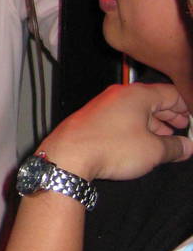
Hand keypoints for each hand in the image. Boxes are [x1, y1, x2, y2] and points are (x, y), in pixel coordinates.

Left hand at [42, 82, 192, 182]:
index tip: (191, 120)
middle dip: (170, 116)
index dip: (185, 108)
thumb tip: (185, 147)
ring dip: (152, 125)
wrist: (68, 156)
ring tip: (164, 140)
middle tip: (182, 128)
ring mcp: (103, 106)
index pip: (171, 94)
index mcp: (138, 94)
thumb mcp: (153, 151)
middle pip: (153, 101)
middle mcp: (119, 95)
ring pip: (135, 111)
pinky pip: (120, 120)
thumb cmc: (109, 147)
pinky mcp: (92, 120)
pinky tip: (139, 144)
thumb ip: (174, 147)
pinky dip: (134, 129)